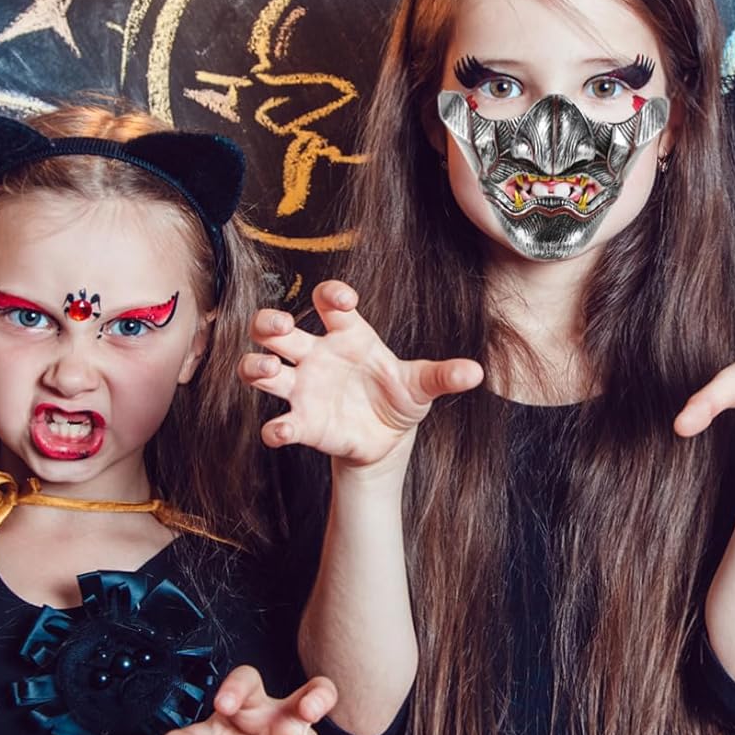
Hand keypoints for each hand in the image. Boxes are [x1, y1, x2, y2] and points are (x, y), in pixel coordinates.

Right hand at [240, 280, 483, 468]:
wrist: (388, 440)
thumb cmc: (399, 397)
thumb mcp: (423, 385)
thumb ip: (444, 376)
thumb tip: (477, 373)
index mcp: (348, 335)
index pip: (328, 302)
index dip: (329, 294)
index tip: (339, 299)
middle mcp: (318, 355)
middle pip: (276, 329)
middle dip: (269, 322)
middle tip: (279, 328)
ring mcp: (304, 388)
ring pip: (260, 368)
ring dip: (256, 367)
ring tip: (270, 371)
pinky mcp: (302, 423)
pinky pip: (280, 423)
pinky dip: (277, 428)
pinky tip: (284, 431)